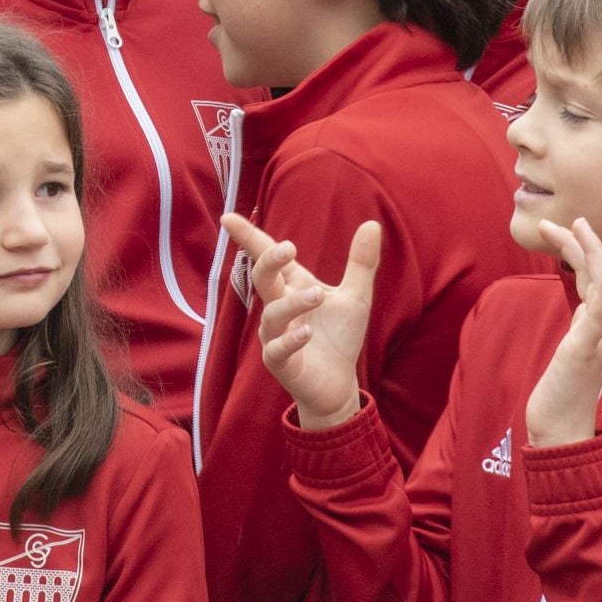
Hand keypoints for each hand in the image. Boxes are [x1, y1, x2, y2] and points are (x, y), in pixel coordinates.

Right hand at [226, 214, 377, 430]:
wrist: (339, 385)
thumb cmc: (339, 337)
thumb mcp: (356, 297)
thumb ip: (361, 263)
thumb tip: (373, 224)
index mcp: (292, 286)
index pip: (266, 256)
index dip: (248, 237)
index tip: (228, 217)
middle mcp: (278, 306)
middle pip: (262, 278)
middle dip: (269, 261)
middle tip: (288, 248)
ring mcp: (275, 335)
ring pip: (272, 313)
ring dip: (293, 302)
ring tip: (317, 295)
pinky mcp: (280, 363)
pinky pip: (277, 349)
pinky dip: (290, 340)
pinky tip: (306, 333)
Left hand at [523, 219, 601, 447]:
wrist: (561, 430)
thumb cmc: (564, 392)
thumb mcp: (572, 349)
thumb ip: (580, 327)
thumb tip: (582, 307)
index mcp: (598, 325)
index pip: (592, 278)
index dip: (579, 250)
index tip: (562, 228)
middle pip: (600, 274)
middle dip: (584, 242)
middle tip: (568, 218)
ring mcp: (598, 336)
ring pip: (601, 284)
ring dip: (591, 252)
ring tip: (579, 225)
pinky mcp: (587, 347)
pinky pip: (601, 311)